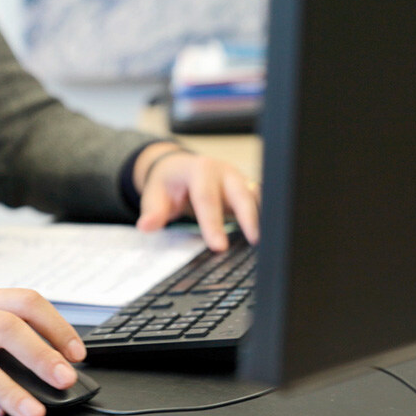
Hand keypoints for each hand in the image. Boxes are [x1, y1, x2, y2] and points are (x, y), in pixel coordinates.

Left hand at [133, 142, 259, 250]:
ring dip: (263, 218)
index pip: (207, 198)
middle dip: (249, 218)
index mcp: (199, 169)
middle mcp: (223, 171)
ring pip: (256, 197)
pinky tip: (270, 239)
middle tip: (256, 243)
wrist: (176, 168)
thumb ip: (153, 212)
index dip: (213, 223)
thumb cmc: (167, 184)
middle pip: (241, 194)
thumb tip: (146, 226)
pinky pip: (261, 203)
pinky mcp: (247, 189)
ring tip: (269, 244)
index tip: (218, 246)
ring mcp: (238, 179)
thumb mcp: (154, 196)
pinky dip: (266, 219)